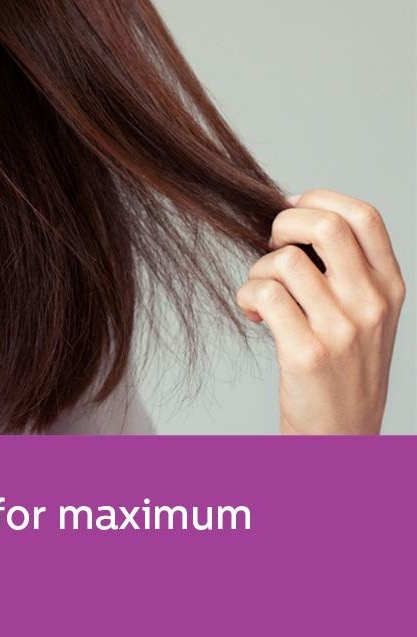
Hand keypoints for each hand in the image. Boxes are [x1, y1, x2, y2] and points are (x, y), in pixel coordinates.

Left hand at [235, 188, 405, 433]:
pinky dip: (246, 297)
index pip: (364, 216)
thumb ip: (344, 269)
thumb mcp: (365, 314)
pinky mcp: (307, 353)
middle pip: (325, 225)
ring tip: (262, 295)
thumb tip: (294, 216)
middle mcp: (372, 304)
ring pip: (284, 261)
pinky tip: (255, 316)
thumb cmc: (342, 369)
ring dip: (258, 271)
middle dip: (284, 224)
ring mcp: (342, 329)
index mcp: (389, 287)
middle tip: (273, 247)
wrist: (342, 437)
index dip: (320, 199)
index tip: (292, 210)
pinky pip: (264, 294)